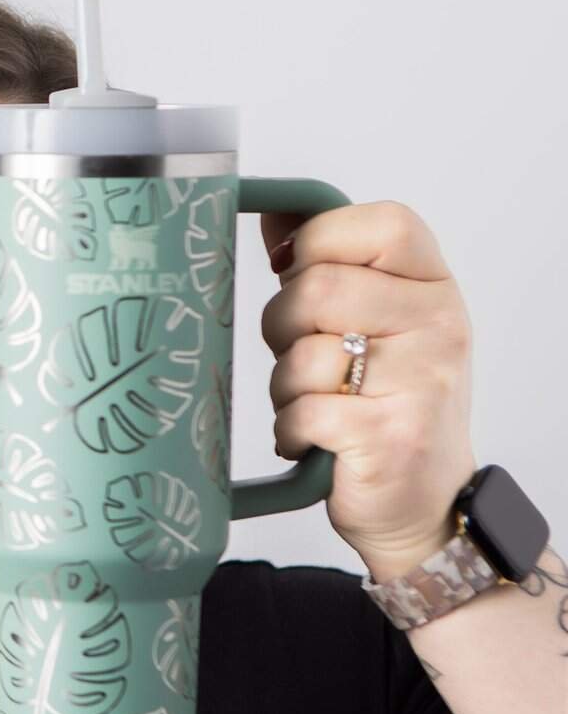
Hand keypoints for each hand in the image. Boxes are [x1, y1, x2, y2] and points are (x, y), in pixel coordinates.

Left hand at [259, 202, 476, 583]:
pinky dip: (290, 430)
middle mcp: (440, 324)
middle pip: (319, 286)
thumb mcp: (370, 323)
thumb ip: (327, 264)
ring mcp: (423, 380)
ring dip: (286, 387)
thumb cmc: (384, 405)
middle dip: (282, 327)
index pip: (379, 224)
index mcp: (433, 286)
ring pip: (304, 352)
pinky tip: (311, 440)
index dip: (319, 241)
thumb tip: (272, 209)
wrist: (424, 504)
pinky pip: (303, 410)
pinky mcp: (391, 434)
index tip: (296, 271)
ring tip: (312, 404)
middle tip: (300, 357)